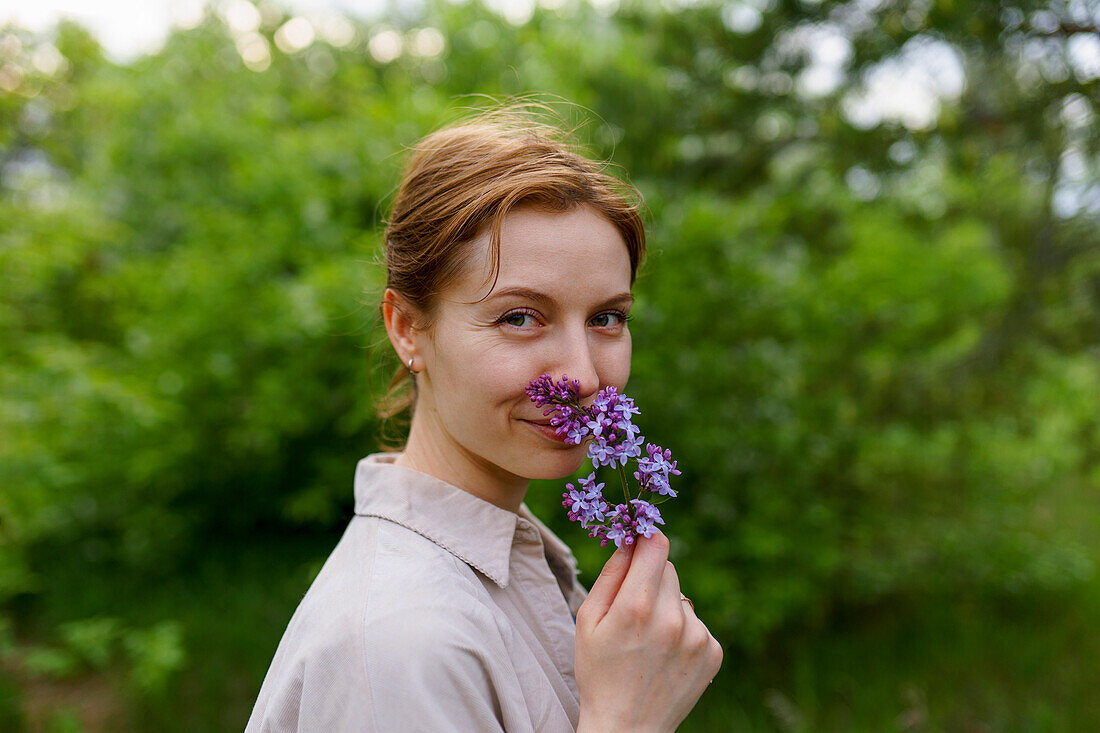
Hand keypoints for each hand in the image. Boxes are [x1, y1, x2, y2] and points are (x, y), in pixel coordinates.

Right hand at [574, 530, 722, 732]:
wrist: (627, 727)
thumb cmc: (599, 672)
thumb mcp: (588, 620)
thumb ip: (611, 574)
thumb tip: (630, 540)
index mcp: (638, 606)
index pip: (657, 545)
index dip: (646, 541)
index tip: (639, 545)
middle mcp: (673, 618)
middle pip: (668, 570)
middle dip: (651, 580)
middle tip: (634, 611)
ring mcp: (698, 637)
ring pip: (682, 598)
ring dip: (667, 608)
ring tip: (649, 642)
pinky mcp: (713, 653)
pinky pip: (696, 623)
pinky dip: (683, 633)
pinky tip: (666, 656)